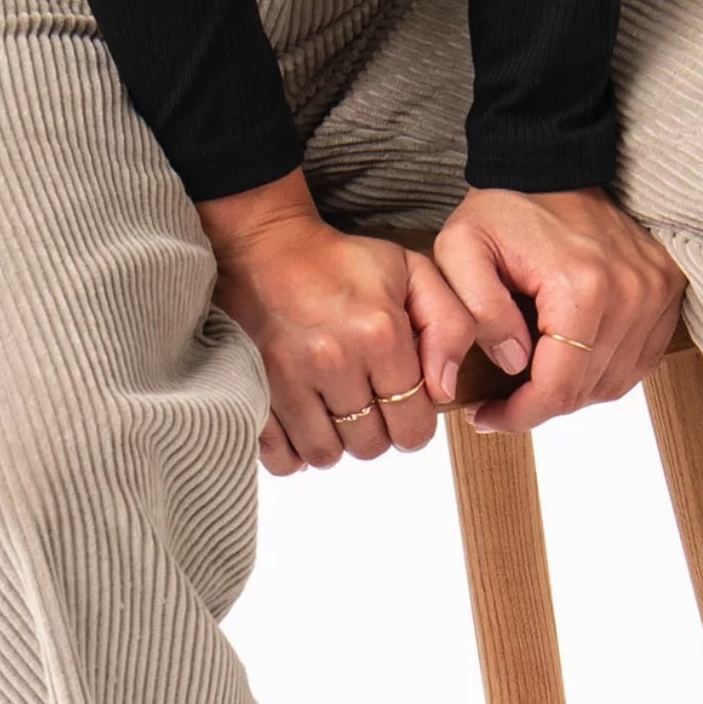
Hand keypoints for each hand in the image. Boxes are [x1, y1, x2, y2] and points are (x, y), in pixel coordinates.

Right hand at [197, 170, 475, 474]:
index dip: (412, 423)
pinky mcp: (252, 390)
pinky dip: (292, 453)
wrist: (263, 246)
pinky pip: (279, 457)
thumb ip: (450, 327)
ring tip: (331, 410)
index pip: (413, 427)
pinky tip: (301, 426)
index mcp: (379, 334)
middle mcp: (334, 361)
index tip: (400, 404)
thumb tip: (444, 392)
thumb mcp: (412, 273)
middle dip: (373, 431)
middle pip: (369, 446)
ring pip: (325, 456)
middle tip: (364, 401)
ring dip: (333, 442)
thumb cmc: (342, 264)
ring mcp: (286, 379)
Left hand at [433, 186, 685, 433]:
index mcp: (582, 288)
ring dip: (571, 390)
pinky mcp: (668, 291)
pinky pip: (638, 362)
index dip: (518, 417)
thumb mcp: (462, 248)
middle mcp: (630, 294)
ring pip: (613, 384)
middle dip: (539, 405)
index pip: (557, 389)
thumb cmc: (506, 206)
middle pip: (586, 393)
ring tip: (535, 374)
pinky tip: (571, 356)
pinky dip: (602, 371)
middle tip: (502, 398)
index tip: (487, 417)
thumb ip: (477, 311)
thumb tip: (512, 363)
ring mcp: (655, 293)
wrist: (555, 162)